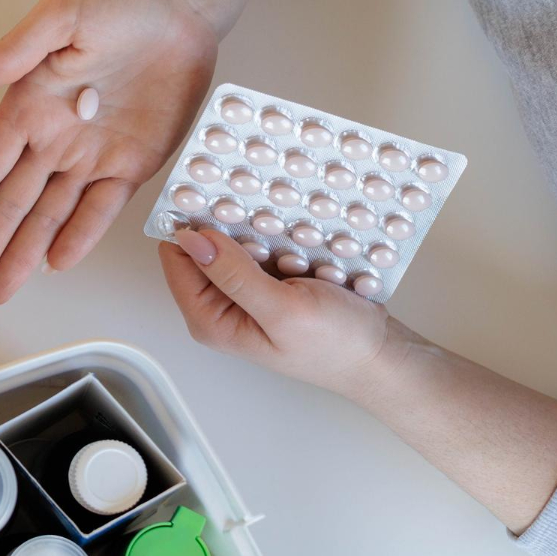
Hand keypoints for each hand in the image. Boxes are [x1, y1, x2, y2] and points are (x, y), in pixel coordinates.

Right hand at [0, 0, 219, 303]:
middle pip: (10, 207)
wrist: (183, 10)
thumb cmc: (120, 3)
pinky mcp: (130, 166)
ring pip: (48, 218)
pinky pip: (100, 211)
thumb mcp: (60, 15)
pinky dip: (78, 238)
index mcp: (28, 107)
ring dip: (20, 256)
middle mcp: (52, 139)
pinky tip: (54, 265)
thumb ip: (12, 49)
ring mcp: (90, 157)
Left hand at [158, 228, 406, 396]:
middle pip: (206, 246)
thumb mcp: (282, 310)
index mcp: (210, 319)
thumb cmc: (335, 344)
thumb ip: (233, 275)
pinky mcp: (270, 279)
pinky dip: (282, 239)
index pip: (177, 260)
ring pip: (238, 239)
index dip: (191, 228)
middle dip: (234, 230)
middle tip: (271, 236)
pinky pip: (265, 244)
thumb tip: (192, 240)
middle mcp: (221, 304)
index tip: (216, 203)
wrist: (378, 352)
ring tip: (295, 252)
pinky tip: (305, 251)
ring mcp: (246, 290)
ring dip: (263, 233)